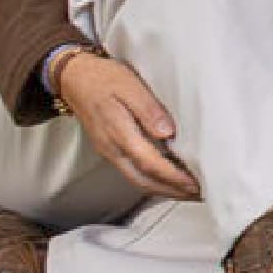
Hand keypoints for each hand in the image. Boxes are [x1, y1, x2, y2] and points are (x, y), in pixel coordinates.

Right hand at [50, 50, 197, 200]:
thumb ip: (149, 110)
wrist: (74, 78)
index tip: (195, 183)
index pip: (150, 163)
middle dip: (171, 191)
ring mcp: (108, 151)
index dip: (173, 176)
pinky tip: (166, 178)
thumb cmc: (105, 78)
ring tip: (187, 192)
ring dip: (162, 189)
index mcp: (119, 132)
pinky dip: (151, 180)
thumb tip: (168, 132)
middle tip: (198, 195)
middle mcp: (112, 148)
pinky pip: (131, 172)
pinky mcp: (109, 150)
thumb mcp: (131, 86)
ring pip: (136, 179)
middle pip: (143, 180)